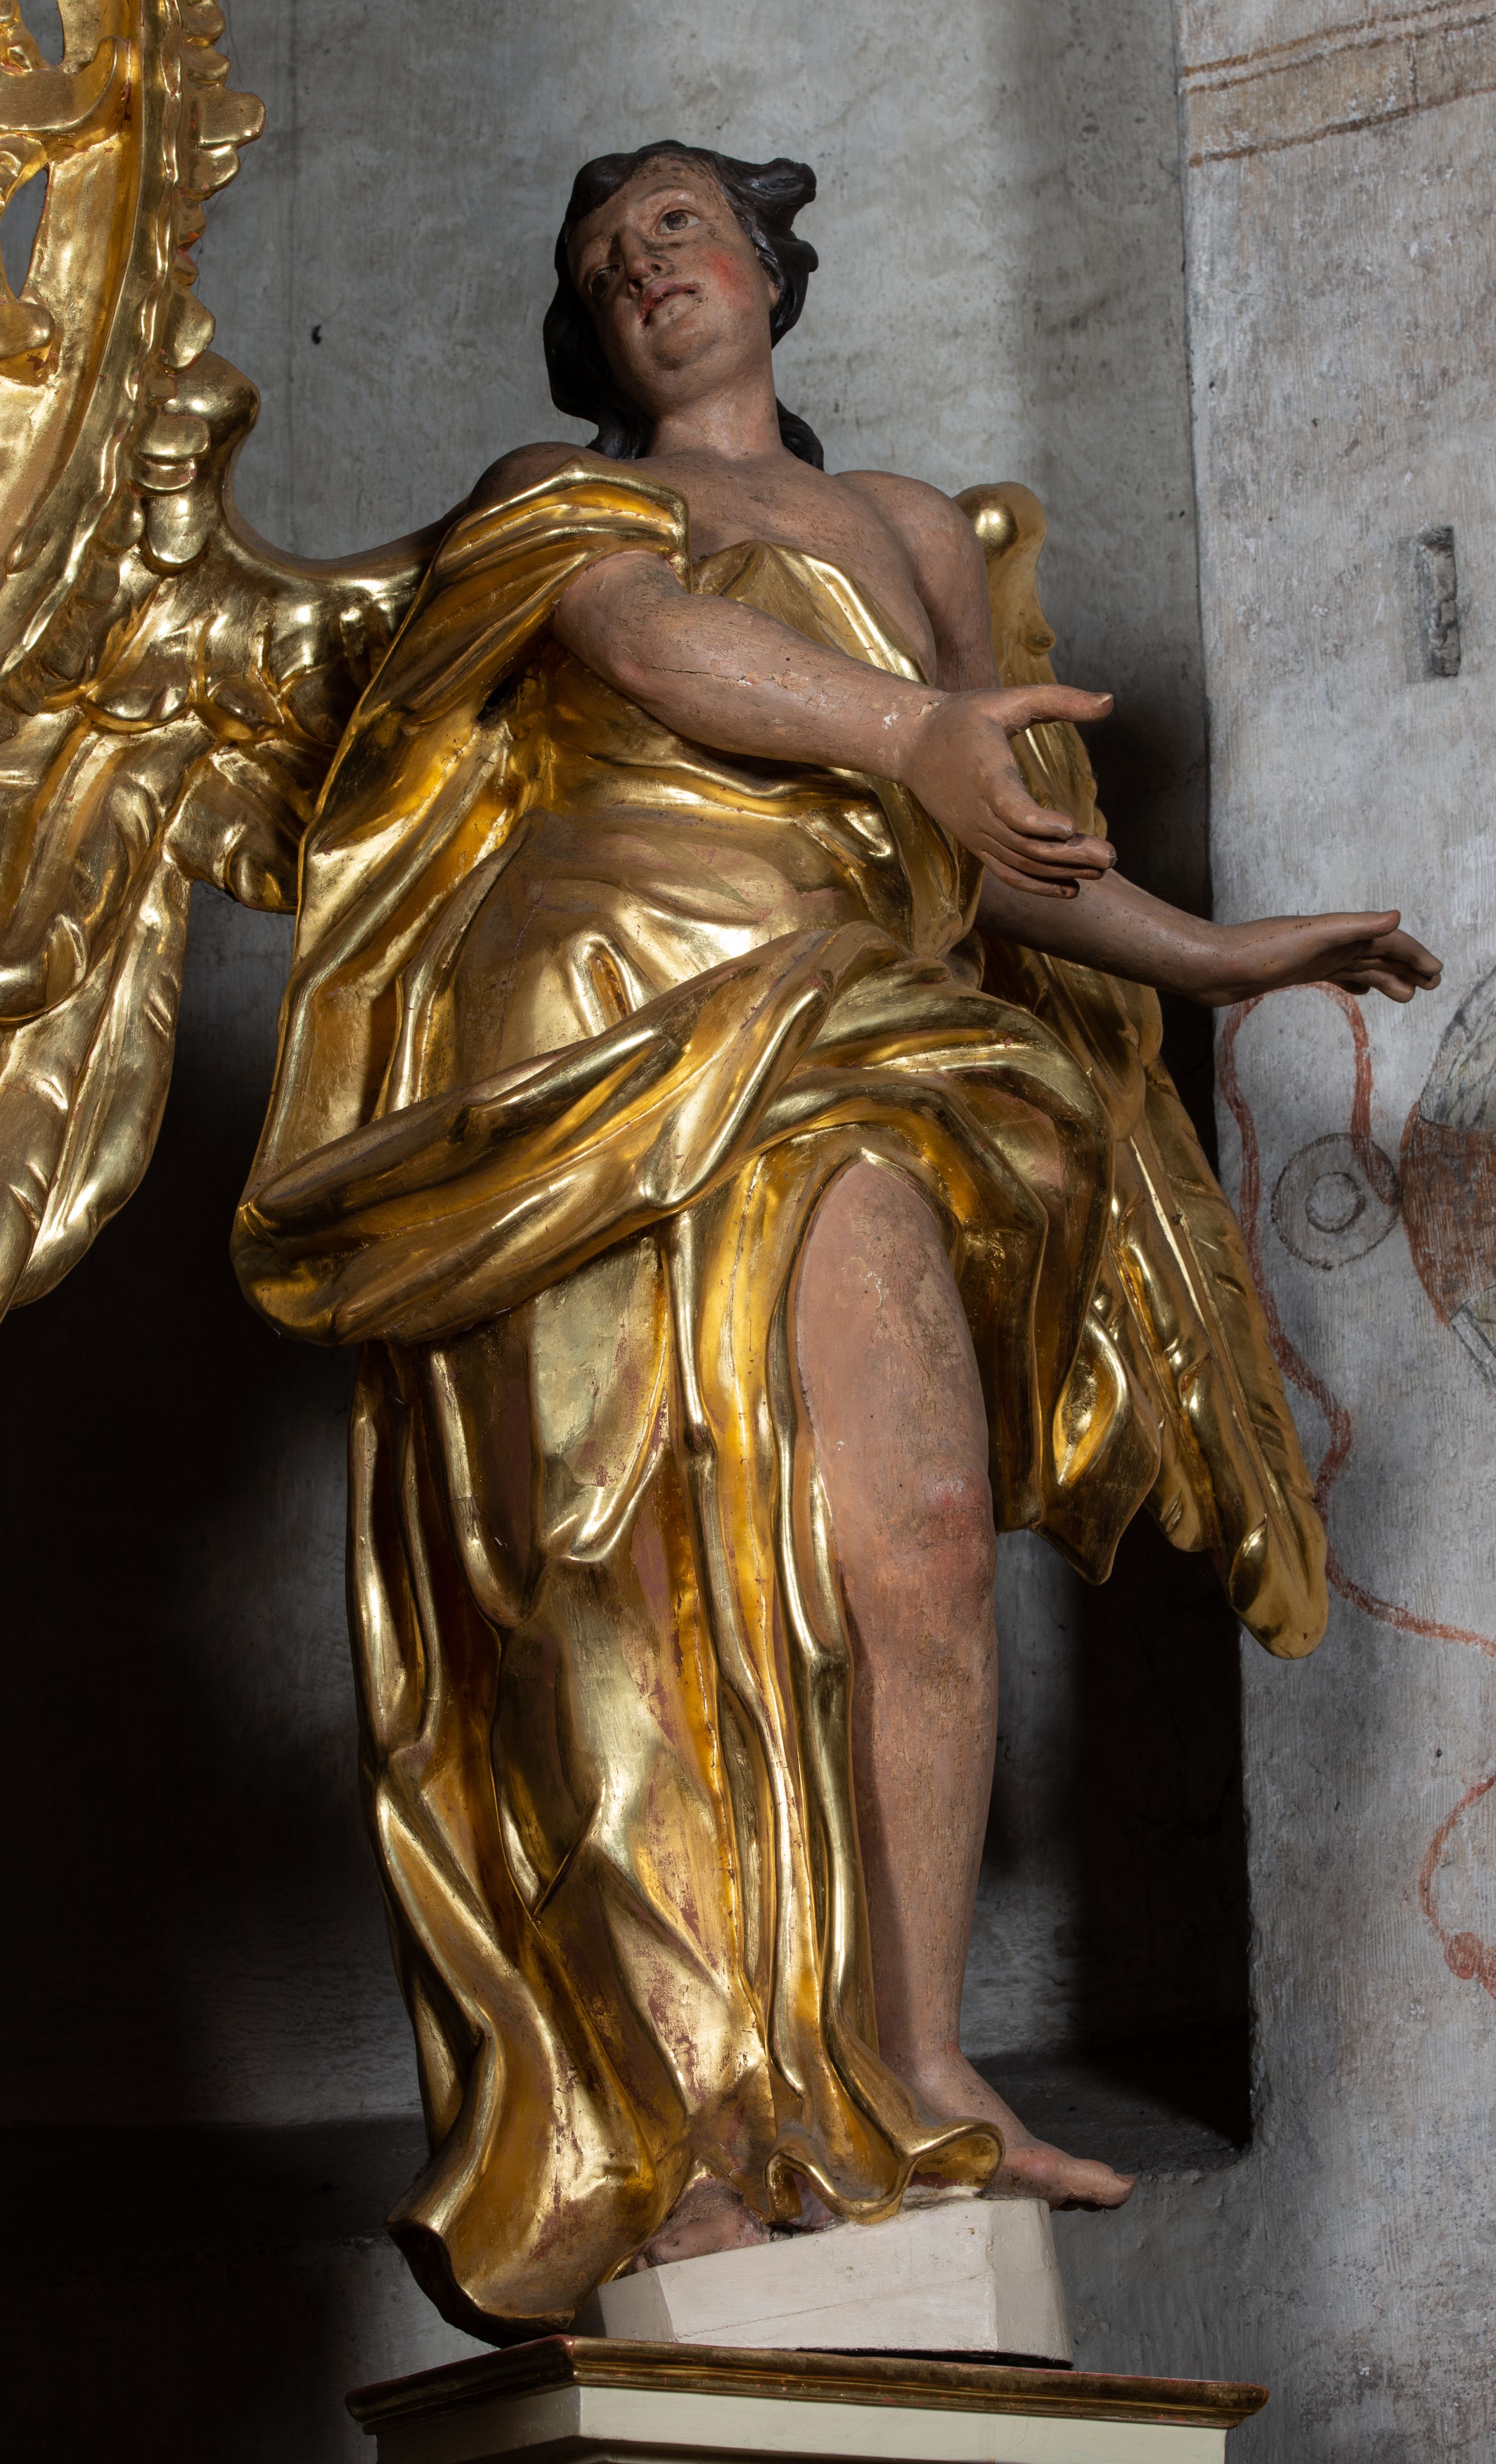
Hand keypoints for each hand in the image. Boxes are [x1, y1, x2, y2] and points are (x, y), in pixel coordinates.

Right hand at [895, 686, 1116, 898]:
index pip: (1009, 807)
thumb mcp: (1010, 699)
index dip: (1038, 822)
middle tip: (1110, 857)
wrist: (912, 745)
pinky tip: (1071, 889)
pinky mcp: (975, 843)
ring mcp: (975, 832)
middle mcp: (977, 811)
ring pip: (1020, 862)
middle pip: (1025, 844)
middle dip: (1070, 855)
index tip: (1071, 827)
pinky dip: (1038, 885)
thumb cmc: (965, 717)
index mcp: (985, 772)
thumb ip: (1061, 700)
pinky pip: (1007, 872)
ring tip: (1102, 869)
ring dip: (1062, 871)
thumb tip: (1110, 702)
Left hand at [1191, 910, 1442, 1005]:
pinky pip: (1335, 976)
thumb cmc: (1256, 951)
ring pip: (1360, 967)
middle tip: (1432, 985)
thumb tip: (1395, 917)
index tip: (1437, 973)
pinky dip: (1354, 981)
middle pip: (1378, 954)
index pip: (1387, 942)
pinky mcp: (1296, 972)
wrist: (1212, 967)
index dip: (1414, 956)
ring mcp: (1313, 957)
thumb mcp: (1311, 936)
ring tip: (1407, 995)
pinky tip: (1362, 990)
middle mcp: (1329, 942)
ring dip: (1386, 978)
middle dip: (1406, 967)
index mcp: (1338, 932)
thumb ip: (1354, 927)